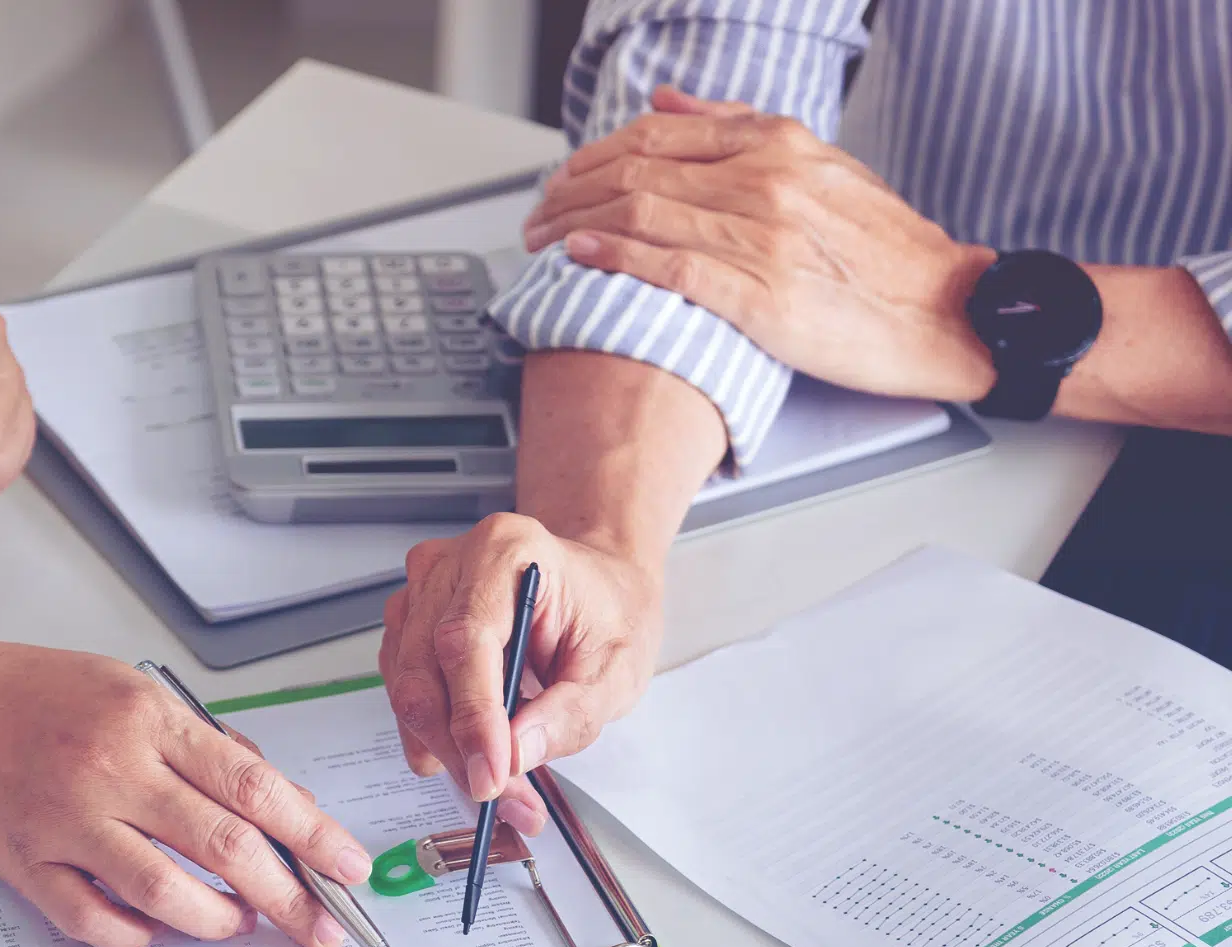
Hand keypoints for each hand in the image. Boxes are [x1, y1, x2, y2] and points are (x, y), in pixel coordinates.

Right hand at [0, 623, 373, 946]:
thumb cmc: (40, 694)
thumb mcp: (136, 691)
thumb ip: (208, 748)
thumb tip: (284, 807)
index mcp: (149, 719)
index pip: (255, 786)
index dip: (314, 835)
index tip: (352, 869)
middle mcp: (111, 769)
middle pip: (226, 847)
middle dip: (289, 898)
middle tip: (322, 928)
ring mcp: (66, 820)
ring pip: (167, 894)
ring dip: (218, 921)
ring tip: (239, 922)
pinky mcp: (26, 863)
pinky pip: (95, 921)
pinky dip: (138, 936)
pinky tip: (158, 930)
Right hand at [378, 513, 662, 823]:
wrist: (598, 587)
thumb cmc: (607, 611)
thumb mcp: (618, 668)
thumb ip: (571, 712)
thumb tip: (517, 753)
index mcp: (505, 552)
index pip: (466, 641)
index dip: (472, 716)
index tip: (490, 774)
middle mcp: (450, 567)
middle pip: (422, 670)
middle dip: (456, 748)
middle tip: (498, 795)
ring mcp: (420, 594)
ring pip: (406, 688)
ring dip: (445, 748)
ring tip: (500, 782)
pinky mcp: (409, 626)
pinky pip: (405, 691)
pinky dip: (437, 735)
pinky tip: (476, 751)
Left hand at [523, 86, 997, 402]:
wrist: (948, 310)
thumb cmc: (884, 251)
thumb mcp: (822, 166)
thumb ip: (740, 130)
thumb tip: (668, 101)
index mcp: (778, 145)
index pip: (657, 136)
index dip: (594, 156)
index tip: (559, 179)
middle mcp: (767, 182)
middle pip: (638, 172)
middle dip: (570, 192)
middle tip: (535, 216)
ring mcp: (764, 237)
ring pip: (645, 213)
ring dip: (578, 225)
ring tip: (541, 240)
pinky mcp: (763, 295)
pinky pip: (673, 267)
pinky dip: (618, 258)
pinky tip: (582, 258)